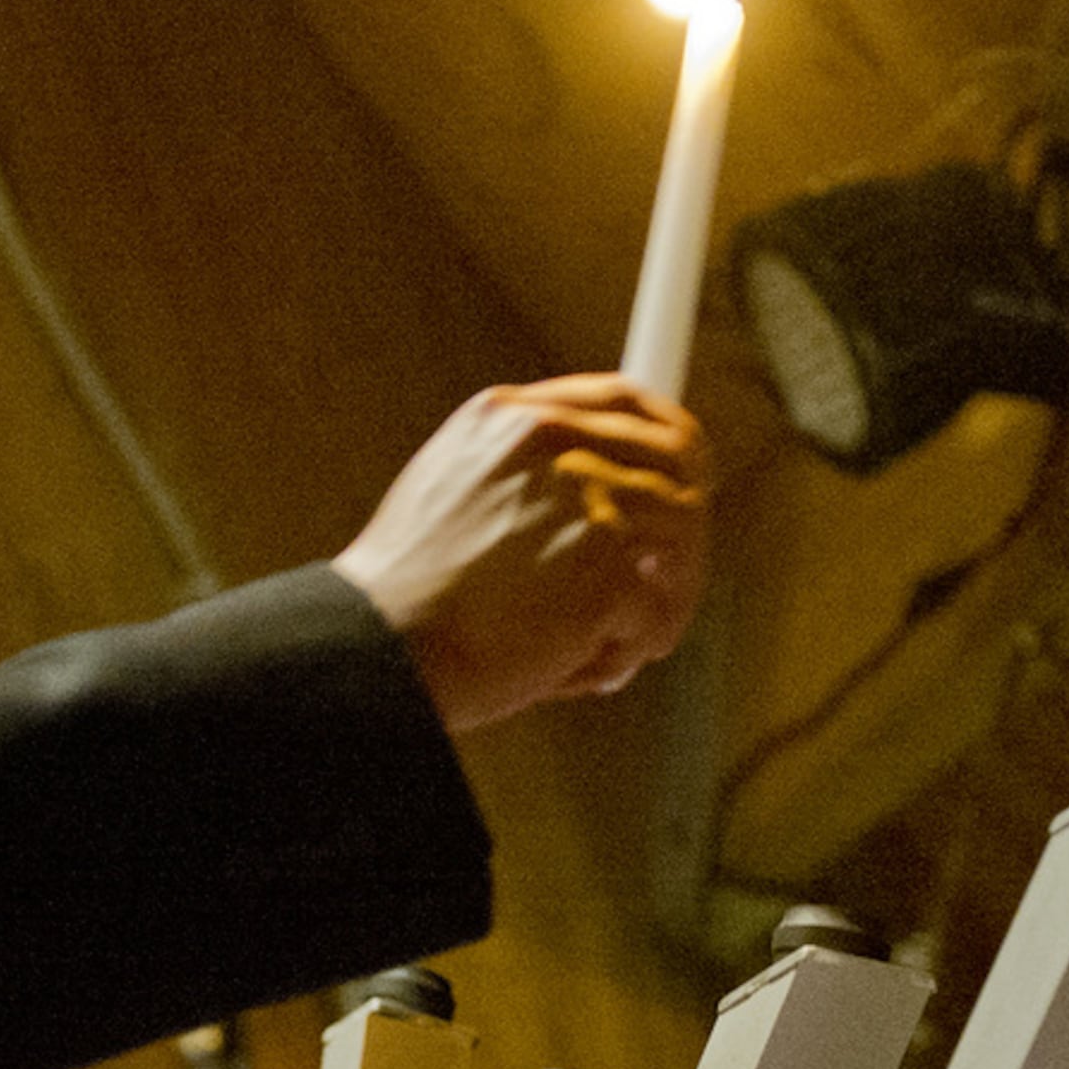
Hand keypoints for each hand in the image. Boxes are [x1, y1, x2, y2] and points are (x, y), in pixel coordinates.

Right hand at [332, 375, 707, 732]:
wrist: (380, 648)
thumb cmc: (404, 600)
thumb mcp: (451, 495)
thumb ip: (523, 481)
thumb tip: (598, 509)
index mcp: (511, 418)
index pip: (625, 400)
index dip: (670, 440)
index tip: (688, 476)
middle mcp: (554, 443)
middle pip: (678, 462)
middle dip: (685, 532)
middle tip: (664, 589)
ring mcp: (587, 501)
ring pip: (681, 542)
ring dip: (655, 605)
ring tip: (598, 648)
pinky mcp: (609, 568)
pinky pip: (659, 612)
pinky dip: (624, 653)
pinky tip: (571, 668)